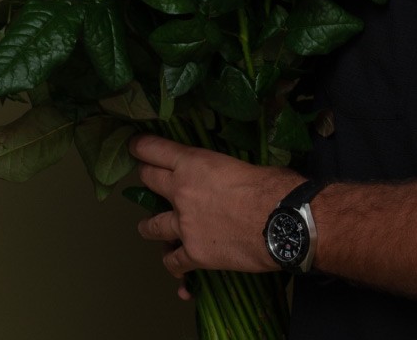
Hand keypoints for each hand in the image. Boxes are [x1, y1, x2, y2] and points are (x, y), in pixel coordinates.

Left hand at [129, 134, 301, 281]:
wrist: (282, 223)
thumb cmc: (271, 186)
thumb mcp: (240, 163)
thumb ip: (221, 168)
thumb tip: (230, 174)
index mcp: (193, 163)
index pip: (153, 149)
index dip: (140, 147)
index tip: (133, 147)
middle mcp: (181, 191)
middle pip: (148, 181)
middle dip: (145, 179)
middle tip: (146, 180)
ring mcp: (184, 224)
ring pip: (152, 225)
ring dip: (148, 226)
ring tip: (147, 228)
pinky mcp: (195, 253)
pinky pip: (174, 262)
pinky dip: (174, 266)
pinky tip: (177, 270)